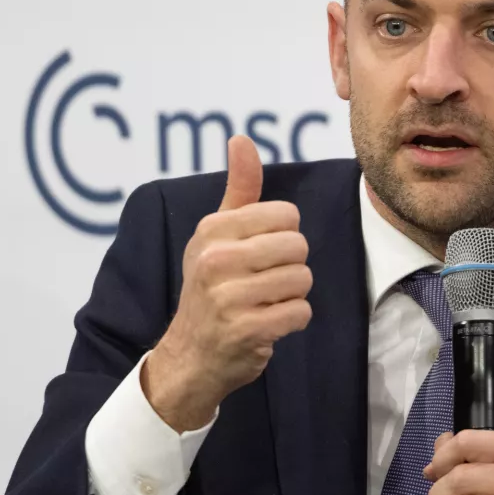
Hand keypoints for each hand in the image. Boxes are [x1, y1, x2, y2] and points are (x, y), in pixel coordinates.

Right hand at [141, 135, 312, 431]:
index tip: (260, 253)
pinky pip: (301, 311)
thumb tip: (242, 139)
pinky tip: (268, 322)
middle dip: (291, 266)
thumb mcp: (217, 234)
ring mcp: (228, 297)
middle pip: (298, 246)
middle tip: (264, 281)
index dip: (284, 235)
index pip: (286, 215)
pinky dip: (293, 319)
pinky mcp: (246, 330)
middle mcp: (215, 259)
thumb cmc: (211, 287)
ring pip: (303, 278)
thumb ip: (239, 188)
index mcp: (212, 230)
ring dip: (292, 294)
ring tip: (264, 301)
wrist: (190, 355)